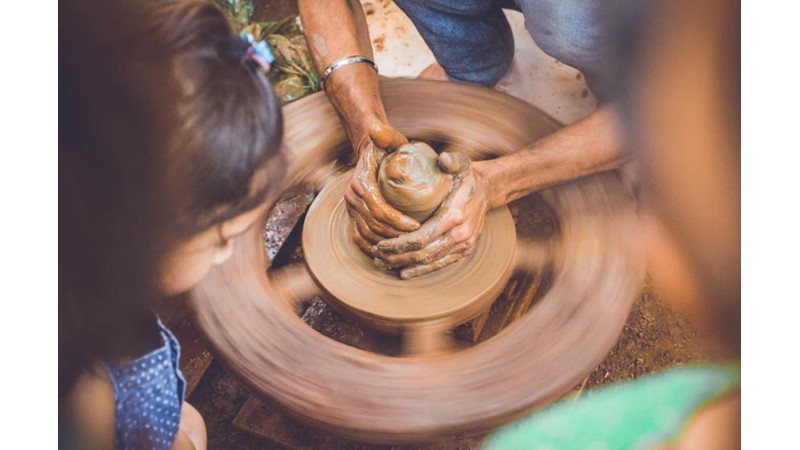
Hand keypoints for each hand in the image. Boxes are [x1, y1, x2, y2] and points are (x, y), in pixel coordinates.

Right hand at [345, 122, 420, 256]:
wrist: (369, 148)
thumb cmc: (384, 144)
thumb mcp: (388, 137)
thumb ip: (386, 135)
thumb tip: (378, 131)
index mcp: (360, 183)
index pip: (379, 209)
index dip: (397, 221)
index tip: (417, 225)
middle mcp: (351, 197)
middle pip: (374, 225)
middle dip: (395, 236)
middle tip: (417, 240)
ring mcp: (350, 207)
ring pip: (367, 234)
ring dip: (386, 243)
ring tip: (407, 247)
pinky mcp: (353, 214)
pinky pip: (358, 236)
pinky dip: (371, 247)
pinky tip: (387, 254)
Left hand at [372, 152, 493, 278]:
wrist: (488, 190)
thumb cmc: (468, 176)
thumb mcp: (461, 163)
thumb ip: (451, 161)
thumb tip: (443, 158)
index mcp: (455, 215)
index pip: (422, 237)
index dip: (399, 244)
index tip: (380, 244)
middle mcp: (460, 234)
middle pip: (423, 253)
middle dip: (397, 257)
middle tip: (376, 256)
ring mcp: (464, 245)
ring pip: (430, 262)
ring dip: (406, 265)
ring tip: (384, 263)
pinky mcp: (465, 251)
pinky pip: (441, 264)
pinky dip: (422, 270)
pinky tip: (405, 272)